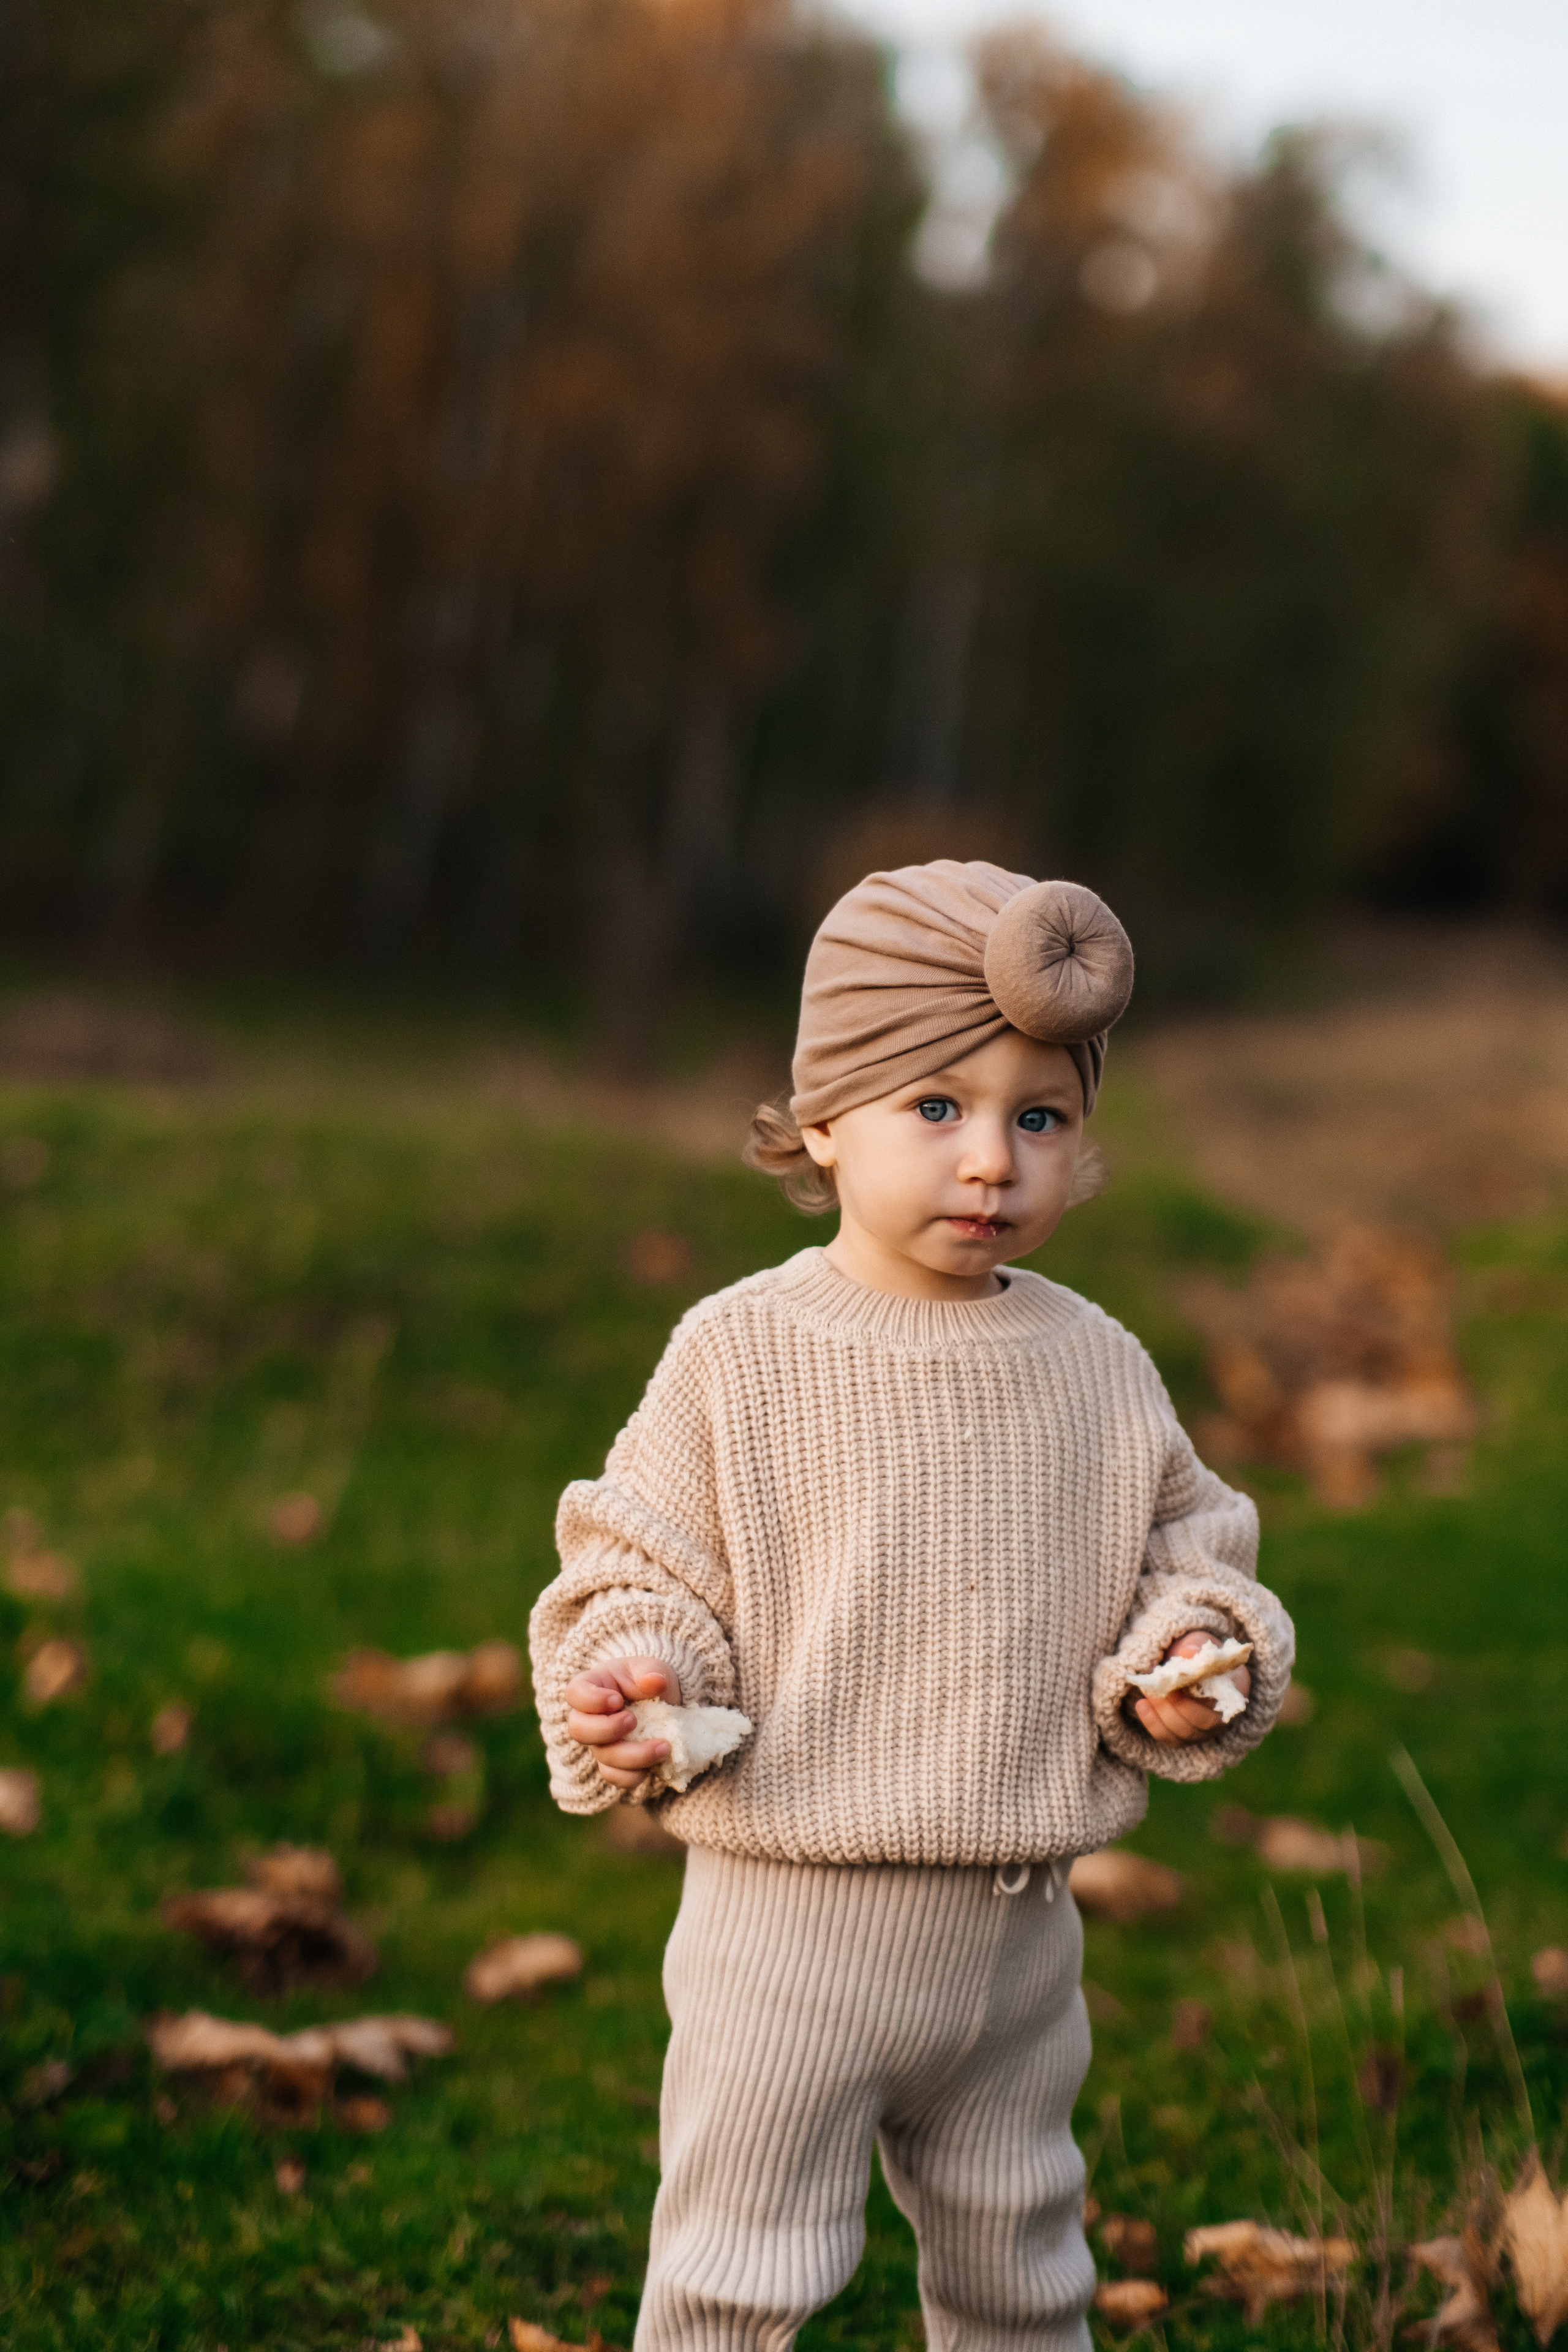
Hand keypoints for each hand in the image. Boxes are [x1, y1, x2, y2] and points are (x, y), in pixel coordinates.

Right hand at [564, 1657, 682, 1789]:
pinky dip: (636, 1774)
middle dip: (607, 1730)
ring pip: (602, 1757)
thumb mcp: (652, 1668)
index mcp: (592, 1687)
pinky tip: (658, 1762)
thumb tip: (655, 1682)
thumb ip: (650, 1672)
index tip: (618, 1700)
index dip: (591, 1700)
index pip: (574, 1694)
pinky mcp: (613, 1764)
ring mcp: (599, 1743)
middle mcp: (589, 1718)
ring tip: (664, 1746)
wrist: (663, 1703)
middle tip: (634, 1721)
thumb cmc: (649, 1680)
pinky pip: (615, 1777)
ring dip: (634, 1756)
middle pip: (579, 1731)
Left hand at [1130, 1628, 1250, 1745]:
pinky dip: (1153, 1723)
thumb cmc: (1196, 1652)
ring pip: (1184, 1733)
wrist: (1186, 1665)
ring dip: (1162, 1714)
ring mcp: (1203, 1730)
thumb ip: (1196, 1645)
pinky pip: (1169, 1738)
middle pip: (1203, 1723)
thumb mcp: (1198, 1641)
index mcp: (1234, 1692)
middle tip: (1155, 1688)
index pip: (1223, 1705)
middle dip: (1177, 1706)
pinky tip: (1141, 1705)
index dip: (1202, 1697)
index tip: (1178, 1682)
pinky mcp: (1184, 1736)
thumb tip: (1188, 1652)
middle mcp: (1222, 1717)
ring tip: (1147, 1692)